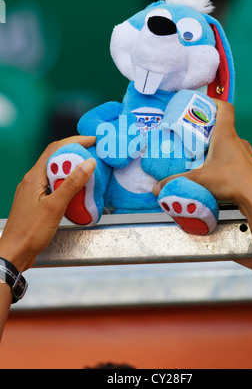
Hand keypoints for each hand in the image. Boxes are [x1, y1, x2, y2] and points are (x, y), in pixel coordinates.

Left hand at [0, 136, 95, 271]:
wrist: (15, 253)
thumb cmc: (30, 232)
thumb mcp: (55, 206)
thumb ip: (72, 184)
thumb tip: (88, 163)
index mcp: (34, 177)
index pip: (55, 149)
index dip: (74, 141)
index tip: (92, 140)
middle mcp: (32, 181)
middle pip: (55, 159)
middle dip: (75, 154)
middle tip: (94, 155)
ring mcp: (33, 191)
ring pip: (55, 173)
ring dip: (72, 171)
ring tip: (89, 173)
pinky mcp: (37, 202)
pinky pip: (54, 186)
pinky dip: (67, 184)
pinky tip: (76, 192)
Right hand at [153, 100, 251, 214]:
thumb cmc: (233, 181)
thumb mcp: (199, 180)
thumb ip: (176, 181)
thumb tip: (157, 187)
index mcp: (226, 135)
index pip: (225, 108)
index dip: (214, 102)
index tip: (203, 105)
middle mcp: (239, 141)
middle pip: (223, 128)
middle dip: (207, 132)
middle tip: (193, 139)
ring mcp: (247, 154)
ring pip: (230, 145)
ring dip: (217, 149)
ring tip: (203, 159)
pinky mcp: (251, 168)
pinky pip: (236, 160)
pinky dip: (226, 163)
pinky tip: (218, 175)